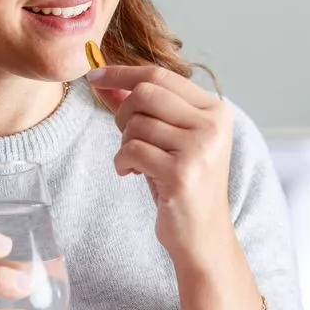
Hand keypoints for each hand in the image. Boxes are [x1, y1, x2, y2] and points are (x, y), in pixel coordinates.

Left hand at [88, 65, 235, 264]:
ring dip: (124, 143)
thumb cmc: (181, 184)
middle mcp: (212, 125)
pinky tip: (131, 173)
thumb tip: (103, 79)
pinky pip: (132, 150)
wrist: (202, 236)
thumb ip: (139, 107)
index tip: (94, 75)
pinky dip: (121, 161)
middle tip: (125, 136)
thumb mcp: (164, 139)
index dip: (122, 73)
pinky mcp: (182, 173)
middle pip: (146, 93)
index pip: (161, 75)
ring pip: (137, 123)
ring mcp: (199, 149)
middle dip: (123, 113)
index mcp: (215, 110)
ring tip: (136, 162)